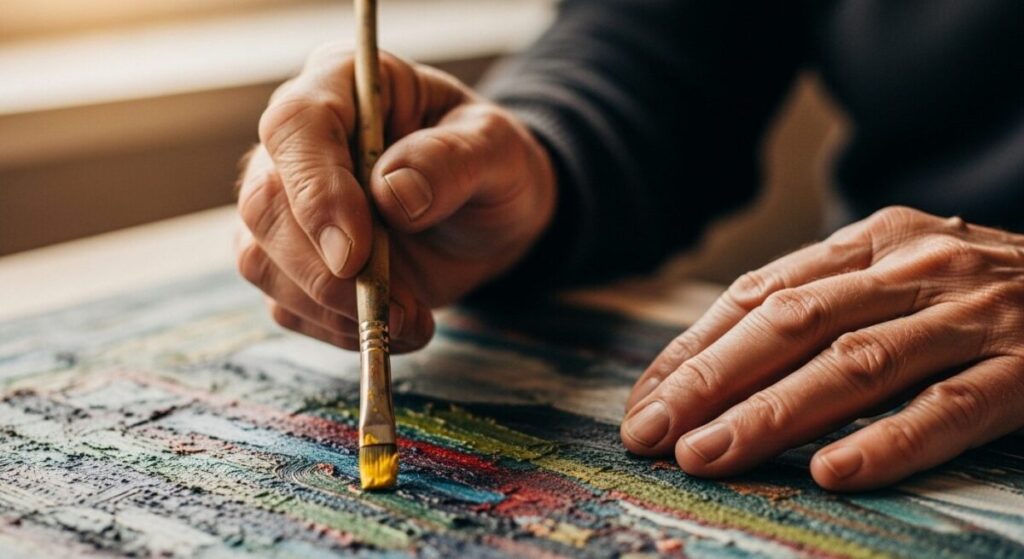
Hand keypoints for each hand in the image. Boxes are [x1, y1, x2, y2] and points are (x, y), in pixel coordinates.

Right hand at [234, 45, 555, 352]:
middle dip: (323, 270)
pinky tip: (392, 325)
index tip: (353, 253)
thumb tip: (393, 194)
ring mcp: (285, 202)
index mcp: (343, 86)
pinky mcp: (288, 259)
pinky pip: (285, 303)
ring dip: (333, 308)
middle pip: (265, 203)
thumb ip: (452, 162)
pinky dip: (337, 328)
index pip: (297, 126)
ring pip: (262, 260)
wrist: (490, 216)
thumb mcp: (497, 151)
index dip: (316, 191)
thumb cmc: (491, 166)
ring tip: (412, 319)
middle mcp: (299, 142)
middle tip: (394, 306)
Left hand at [622, 206, 1023, 490]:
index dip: (696, 349)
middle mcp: (914, 268)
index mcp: (871, 243)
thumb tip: (718, 363)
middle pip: (791, 323)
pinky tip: (834, 472)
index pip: (759, 294)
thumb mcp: (899, 274)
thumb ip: (825, 303)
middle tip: (651, 432)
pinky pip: (950, 407)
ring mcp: (973, 314)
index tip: (646, 401)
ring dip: (773, 413)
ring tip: (710, 455)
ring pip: (856, 364)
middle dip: (711, 381)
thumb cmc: (984, 292)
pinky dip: (890, 440)